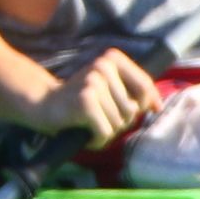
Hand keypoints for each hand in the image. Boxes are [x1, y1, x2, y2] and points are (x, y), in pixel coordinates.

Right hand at [38, 48, 159, 141]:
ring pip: (119, 123)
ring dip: (106, 131)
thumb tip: (156, 106)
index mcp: (112, 58)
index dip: (150, 102)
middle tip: (100, 118)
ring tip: (89, 125)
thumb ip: (133, 93)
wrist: (43, 104)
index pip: (144, 84)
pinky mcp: (86, 102)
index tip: (153, 110)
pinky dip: (96, 140)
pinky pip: (105, 132)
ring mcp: (94, 83)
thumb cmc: (80, 100)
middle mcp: (103, 66)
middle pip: (132, 110)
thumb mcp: (109, 89)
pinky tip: (84, 133)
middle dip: (120, 122)